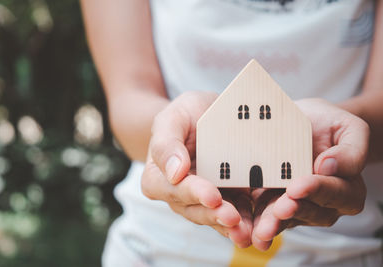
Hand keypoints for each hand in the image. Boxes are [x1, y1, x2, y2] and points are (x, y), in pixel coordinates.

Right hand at [141, 91, 252, 247]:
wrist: (206, 115)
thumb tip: (175, 173)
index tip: (212, 195)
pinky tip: (258, 228)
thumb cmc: (185, 114)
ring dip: (230, 227)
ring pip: (214, 218)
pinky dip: (246, 222)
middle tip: (233, 217)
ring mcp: (202, 201)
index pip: (173, 189)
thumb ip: (167, 144)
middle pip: (194, 209)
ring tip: (247, 232)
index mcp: (158, 177)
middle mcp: (178, 195)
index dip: (193, 193)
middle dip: (215, 215)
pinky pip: (234, 215)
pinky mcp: (226, 200)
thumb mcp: (173, 118)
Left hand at [251, 98, 368, 249]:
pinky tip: (247, 227)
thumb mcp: (349, 127)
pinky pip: (265, 216)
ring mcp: (297, 207)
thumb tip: (330, 167)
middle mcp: (324, 203)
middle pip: (312, 213)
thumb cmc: (328, 124)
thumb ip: (351, 150)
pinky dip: (257, 221)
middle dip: (294, 211)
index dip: (317, 190)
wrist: (303, 122)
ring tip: (263, 228)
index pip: (337, 193)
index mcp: (347, 188)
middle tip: (280, 209)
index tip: (298, 186)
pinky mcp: (272, 205)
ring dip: (274, 223)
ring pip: (287, 220)